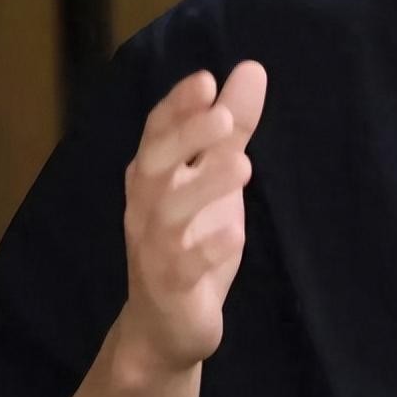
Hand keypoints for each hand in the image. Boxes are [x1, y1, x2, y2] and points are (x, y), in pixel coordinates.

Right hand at [117, 62, 266, 375]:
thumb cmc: (191, 238)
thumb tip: (251, 68)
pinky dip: (207, 251)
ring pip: (167, 216)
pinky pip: (183, 270)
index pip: (157, 132)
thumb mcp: (215, 176)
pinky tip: (234, 234)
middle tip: (223, 117)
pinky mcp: (171, 290)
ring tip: (243, 165)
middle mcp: (145, 209)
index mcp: (153, 177)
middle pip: (153, 166)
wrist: (165, 328)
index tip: (205, 79)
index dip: (177, 107)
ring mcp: (154, 251)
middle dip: (183, 138)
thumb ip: (232, 127)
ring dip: (202, 189)